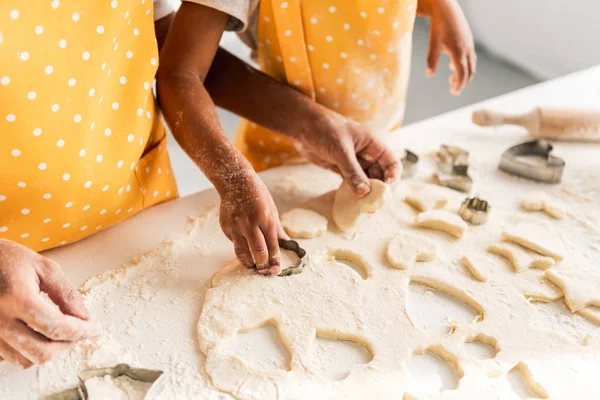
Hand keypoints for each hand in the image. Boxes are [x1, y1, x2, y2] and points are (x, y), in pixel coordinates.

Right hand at [0, 240, 99, 367]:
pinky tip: (35, 334)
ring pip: (25, 360)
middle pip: (42, 351)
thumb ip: (66, 293)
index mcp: (18, 298)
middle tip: (77, 331)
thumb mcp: (44, 267)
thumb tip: (85, 318)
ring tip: (57, 331)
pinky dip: (27, 351)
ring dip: (48, 350)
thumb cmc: (8, 260)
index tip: (94, 330)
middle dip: (66, 344)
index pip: (56, 326)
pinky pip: (9, 358)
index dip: (81, 331)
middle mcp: (0, 320)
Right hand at [219, 169, 284, 274]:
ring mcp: (236, 227)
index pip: (272, 247)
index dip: (274, 261)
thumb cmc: (257, 195)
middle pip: (258, 253)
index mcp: (265, 219)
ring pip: (242, 253)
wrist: (236, 182)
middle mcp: (250, 225)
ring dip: (249, 263)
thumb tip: (287, 244)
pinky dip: (240, 247)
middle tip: (264, 271)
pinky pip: (234, 243)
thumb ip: (277, 230)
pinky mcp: (226, 228)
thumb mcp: (272, 210)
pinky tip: (244, 245)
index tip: (275, 270)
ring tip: (254, 267)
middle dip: (262, 265)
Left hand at [297, 112, 400, 196]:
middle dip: (379, 191)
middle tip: (374, 206)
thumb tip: (364, 192)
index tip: (386, 192)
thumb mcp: (341, 150)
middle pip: (380, 176)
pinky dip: (353, 192)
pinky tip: (352, 203)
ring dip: (366, 194)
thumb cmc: (324, 129)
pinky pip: (352, 183)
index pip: (392, 164)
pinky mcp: (341, 168)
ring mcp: (354, 162)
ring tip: (364, 209)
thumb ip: (353, 171)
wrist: (301, 125)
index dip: (393, 178)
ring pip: (366, 181)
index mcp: (373, 144)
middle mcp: (366, 154)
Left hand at [425, 0, 475, 93]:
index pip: (462, 74)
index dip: (459, 85)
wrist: (447, 9)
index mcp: (459, 52)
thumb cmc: (438, 26)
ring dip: (464, 74)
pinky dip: (465, 64)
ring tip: (452, 79)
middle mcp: (467, 49)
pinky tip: (453, 65)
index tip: (454, 92)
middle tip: (455, 90)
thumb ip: (431, 60)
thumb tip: (429, 74)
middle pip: (470, 71)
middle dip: (463, 82)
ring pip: (471, 64)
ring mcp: (470, 45)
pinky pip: (470, 56)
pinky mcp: (469, 40)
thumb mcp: (433, 43)